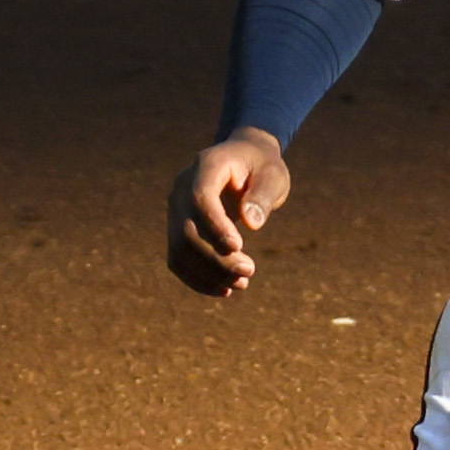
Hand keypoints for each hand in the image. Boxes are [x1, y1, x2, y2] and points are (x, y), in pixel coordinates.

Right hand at [167, 130, 293, 295]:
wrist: (243, 160)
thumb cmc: (261, 166)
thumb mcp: (272, 175)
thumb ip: (263, 196)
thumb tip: (252, 225)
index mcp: (206, 166)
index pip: (199, 198)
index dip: (214, 226)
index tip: (238, 247)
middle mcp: (183, 187)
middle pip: (187, 230)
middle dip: (216, 259)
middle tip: (250, 271)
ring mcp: (176, 208)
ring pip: (179, 249)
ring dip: (208, 273)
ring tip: (241, 283)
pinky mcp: (177, 227)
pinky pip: (178, 258)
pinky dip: (198, 278)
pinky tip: (224, 289)